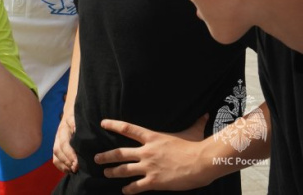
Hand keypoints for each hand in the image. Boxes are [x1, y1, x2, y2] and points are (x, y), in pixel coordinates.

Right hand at [53, 111, 77, 172]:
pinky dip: (60, 166)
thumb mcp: (77, 116)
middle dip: (67, 159)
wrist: (71, 111)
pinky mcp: (57, 146)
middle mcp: (59, 134)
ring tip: (73, 170)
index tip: (77, 161)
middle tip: (77, 167)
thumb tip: (75, 127)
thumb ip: (75, 121)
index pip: (64, 143)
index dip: (70, 153)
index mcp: (64, 128)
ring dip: (64, 163)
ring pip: (56, 153)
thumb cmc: (77, 115)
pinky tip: (68, 171)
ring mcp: (57, 140)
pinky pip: (55, 158)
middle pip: (59, 148)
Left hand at [94, 114, 210, 193]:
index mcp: (152, 137)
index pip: (127, 128)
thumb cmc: (197, 146)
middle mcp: (146, 151)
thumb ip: (196, 122)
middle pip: (120, 153)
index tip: (102, 123)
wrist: (202, 162)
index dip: (113, 125)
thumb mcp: (193, 131)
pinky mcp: (155, 181)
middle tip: (96, 158)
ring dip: (113, 172)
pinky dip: (129, 189)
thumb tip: (206, 115)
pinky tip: (124, 191)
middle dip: (106, 156)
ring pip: (124, 170)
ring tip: (105, 173)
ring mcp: (149, 167)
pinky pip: (137, 186)